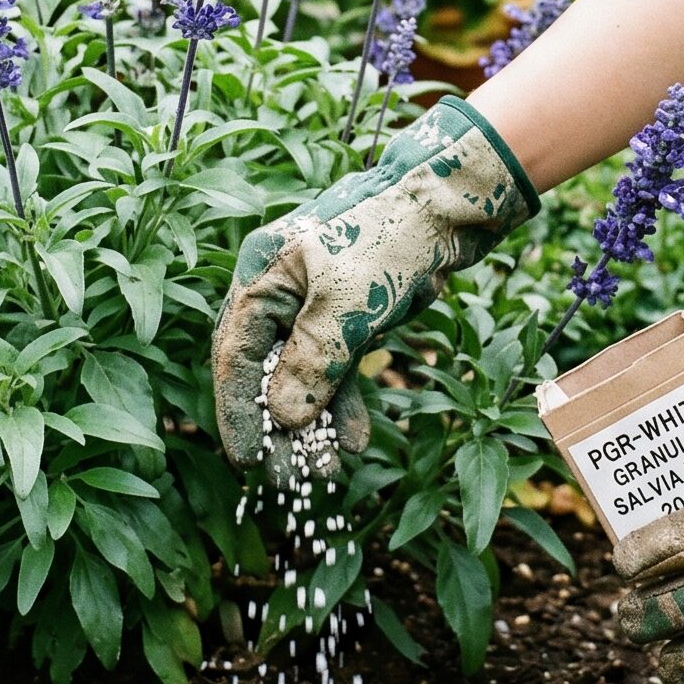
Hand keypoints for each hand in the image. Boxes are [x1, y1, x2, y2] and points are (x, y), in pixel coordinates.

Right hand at [211, 95, 538, 475]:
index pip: (235, 354)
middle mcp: (280, 289)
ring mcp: (313, 302)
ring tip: (324, 471)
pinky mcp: (348, 313)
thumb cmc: (391, 236)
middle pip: (265, 369)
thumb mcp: (349, 302)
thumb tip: (285, 417)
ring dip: (313, 422)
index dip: (238, 411)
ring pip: (302, 373)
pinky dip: (343, 401)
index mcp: (262, 274)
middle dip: (277, 427)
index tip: (246, 460)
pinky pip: (336, 366)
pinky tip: (354, 440)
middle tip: (286, 481)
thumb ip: (313, 359)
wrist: (448, 203)